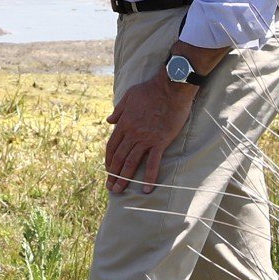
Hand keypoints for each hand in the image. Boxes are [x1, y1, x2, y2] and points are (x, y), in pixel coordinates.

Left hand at [103, 75, 197, 193]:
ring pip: (131, 162)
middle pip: (119, 157)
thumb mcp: (128, 96)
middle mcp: (132, 133)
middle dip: (113, 174)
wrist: (170, 88)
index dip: (109, 159)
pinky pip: (153, 162)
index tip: (108, 170)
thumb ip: (118, 111)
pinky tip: (145, 188)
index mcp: (123, 123)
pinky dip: (149, 176)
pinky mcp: (160, 141)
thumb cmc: (149, 90)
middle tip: (110, 187)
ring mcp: (145, 138)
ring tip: (119, 191)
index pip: (112, 146)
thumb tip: (109, 121)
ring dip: (124, 178)